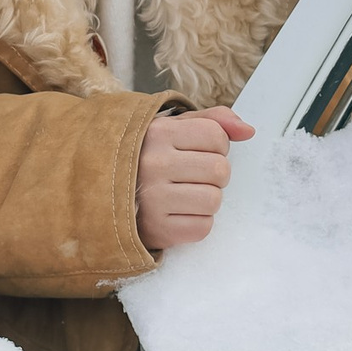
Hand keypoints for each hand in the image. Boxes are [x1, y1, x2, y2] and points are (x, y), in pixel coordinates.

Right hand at [135, 106, 254, 252]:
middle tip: (193, 175)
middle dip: (214, 174)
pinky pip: (202, 228)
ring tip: (185, 194)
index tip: (198, 151)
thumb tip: (248, 131)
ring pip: (214, 200)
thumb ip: (213, 121)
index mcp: (158, 132)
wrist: (103, 194)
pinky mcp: (155, 230)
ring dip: (206, 200)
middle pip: (220, 170)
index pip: (216, 136)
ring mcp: (152, 199)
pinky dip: (197, 223)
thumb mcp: (174, 128)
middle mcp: (153, 163)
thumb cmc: (147, 157)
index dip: (216, 145)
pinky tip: (178, 213)